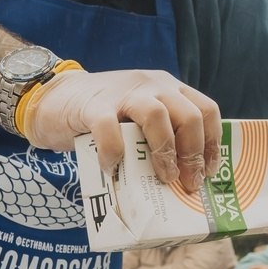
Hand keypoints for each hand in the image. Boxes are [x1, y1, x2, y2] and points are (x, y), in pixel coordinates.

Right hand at [25, 68, 220, 186]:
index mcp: (168, 88)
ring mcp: (122, 93)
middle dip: (194, 154)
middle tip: (187, 183)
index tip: (209, 173)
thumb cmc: (104, 119)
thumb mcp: (139, 121)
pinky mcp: (93, 106)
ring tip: (163, 179)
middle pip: (189, 115)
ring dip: (165, 153)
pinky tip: (112, 169)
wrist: (54, 99)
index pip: (206, 110)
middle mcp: (151, 85)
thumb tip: (184, 181)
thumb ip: (160, 138)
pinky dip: (114, 153)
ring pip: (157, 116)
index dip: (212, 144)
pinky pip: (109, 130)